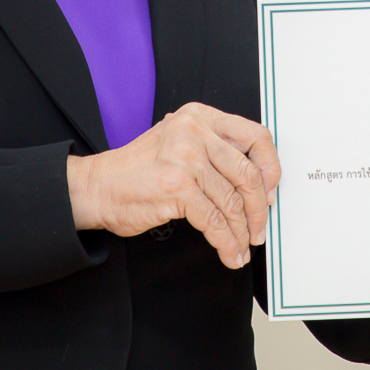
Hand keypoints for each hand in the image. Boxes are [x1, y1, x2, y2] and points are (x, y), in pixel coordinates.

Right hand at [66, 102, 281, 269]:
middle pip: (248, 174)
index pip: (256, 135)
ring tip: (243, 246)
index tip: (271, 191)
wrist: (98, 186)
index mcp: (201, 116)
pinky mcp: (177, 187)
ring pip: (233, 202)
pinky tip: (229, 252)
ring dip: (242, 232)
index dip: (270, 167)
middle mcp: (195, 131)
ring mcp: (186, 158)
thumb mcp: (179, 141)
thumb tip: (257, 180)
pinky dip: (226, 242)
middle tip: (260, 228)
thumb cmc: (139, 169)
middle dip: (260, 209)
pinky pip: (214, 221)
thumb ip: (214, 150)